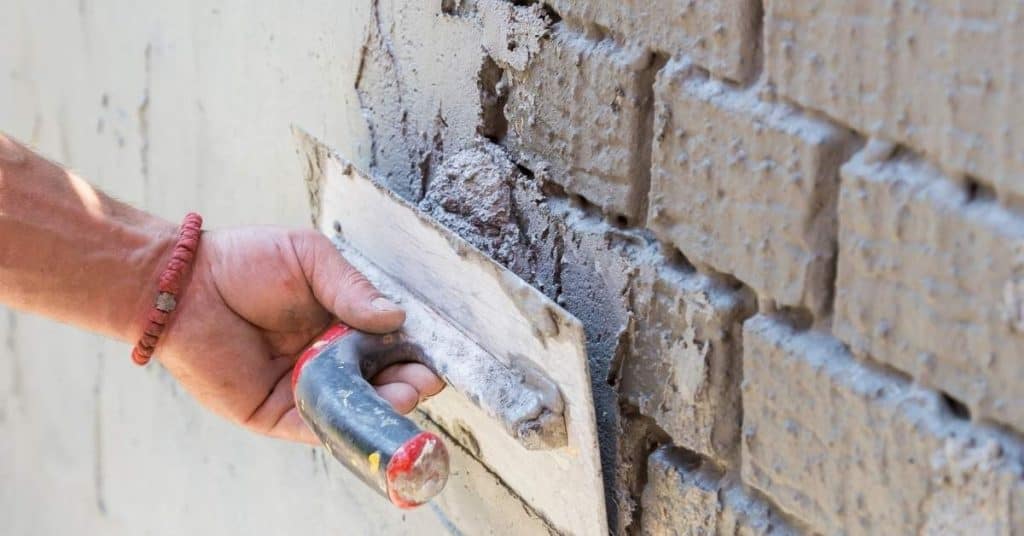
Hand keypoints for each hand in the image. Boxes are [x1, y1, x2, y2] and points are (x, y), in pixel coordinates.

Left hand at [154, 227, 443, 444]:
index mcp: (340, 324)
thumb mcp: (311, 260)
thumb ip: (353, 289)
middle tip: (422, 380)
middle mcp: (327, 360)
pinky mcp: (274, 413)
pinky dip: (342, 427)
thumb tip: (397, 316)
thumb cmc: (246, 262)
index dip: (411, 353)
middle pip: (377, 382)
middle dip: (405, 383)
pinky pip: (314, 427)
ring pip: (352, 408)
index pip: (387, 346)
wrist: (185, 284)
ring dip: (382, 406)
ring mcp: (302, 388)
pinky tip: (366, 415)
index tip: (430, 356)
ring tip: (404, 395)